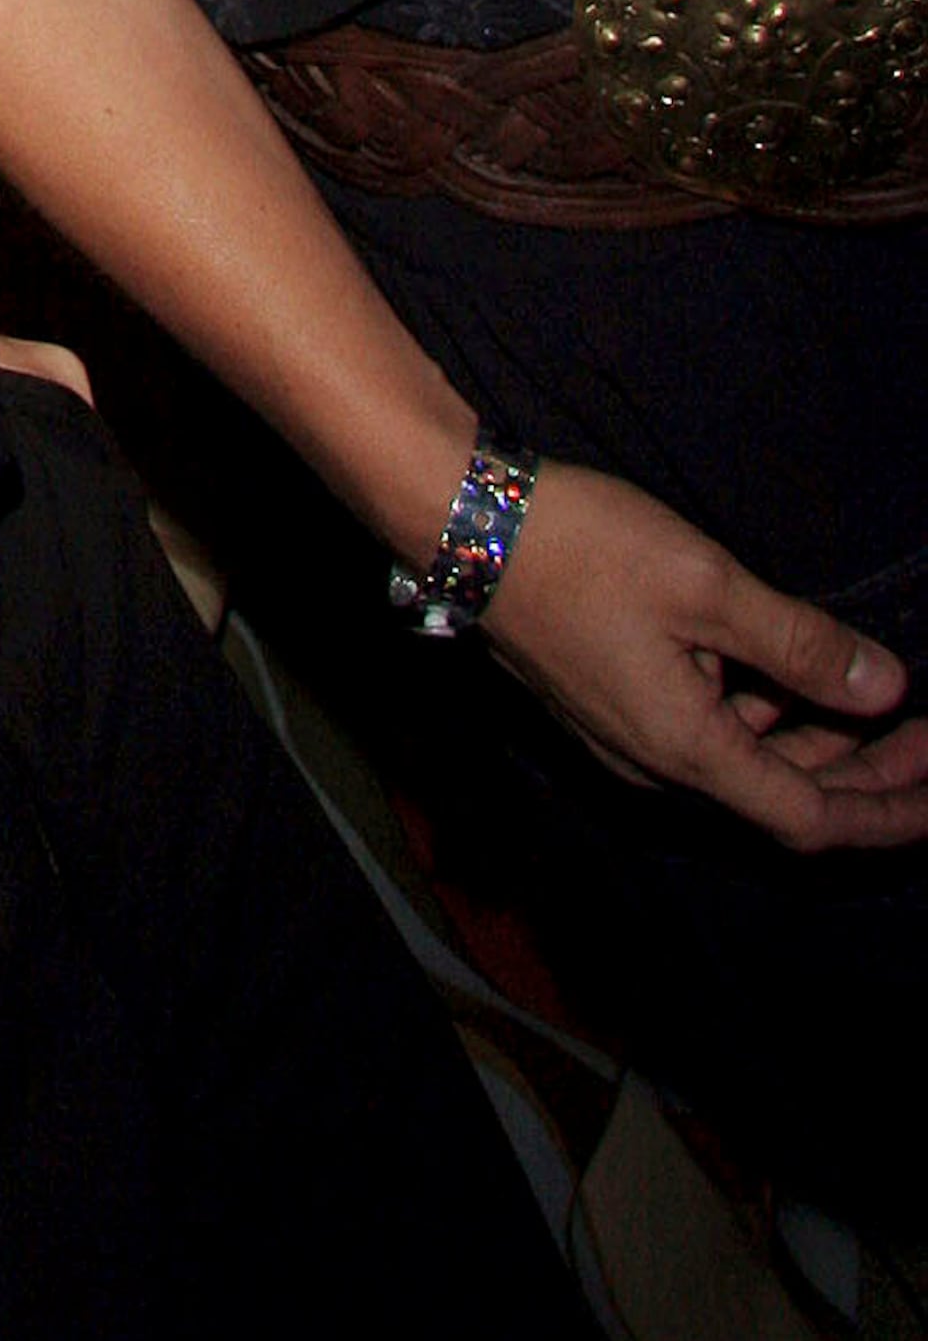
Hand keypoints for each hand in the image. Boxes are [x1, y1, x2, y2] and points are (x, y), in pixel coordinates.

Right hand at [481, 463, 927, 847]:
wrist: (460, 522)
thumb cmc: (584, 549)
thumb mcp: (708, 586)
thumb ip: (802, 645)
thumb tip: (887, 689)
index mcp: (687, 748)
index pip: (813, 818)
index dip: (890, 812)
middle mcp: (656, 763)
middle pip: (783, 798)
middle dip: (867, 776)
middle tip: (927, 733)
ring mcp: (625, 737)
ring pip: (743, 764)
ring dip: (816, 742)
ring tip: (873, 697)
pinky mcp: (606, 704)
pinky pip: (705, 734)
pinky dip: (762, 716)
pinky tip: (784, 671)